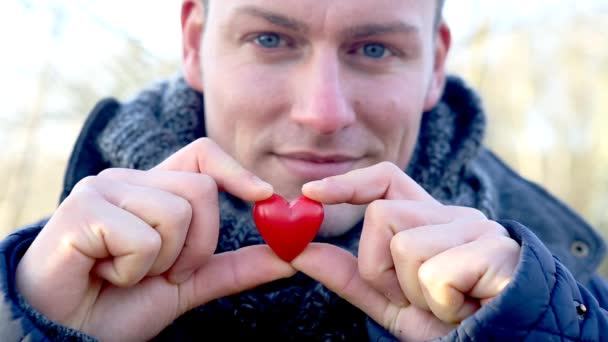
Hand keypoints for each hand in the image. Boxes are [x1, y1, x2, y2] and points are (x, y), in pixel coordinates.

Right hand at [16, 138, 295, 340]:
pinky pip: (144, 237)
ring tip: (128, 273)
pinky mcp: (82, 208)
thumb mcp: (190, 285)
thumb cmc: (122, 304)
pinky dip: (134, 270)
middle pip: (201, 190)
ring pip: (176, 213)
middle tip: (163, 271)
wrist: (68, 333)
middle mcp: (129, 180)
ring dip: (163, 262)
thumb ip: (236, 267)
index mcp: (154, 190)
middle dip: (197, 246)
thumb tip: (290, 256)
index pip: (202, 155)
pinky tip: (106, 273)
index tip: (264, 196)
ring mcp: (103, 189)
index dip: (237, 171)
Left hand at [294, 162, 519, 340]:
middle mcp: (452, 214)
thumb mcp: (390, 300)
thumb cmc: (450, 322)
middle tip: (415, 296)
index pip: (385, 179)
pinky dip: (442, 306)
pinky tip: (467, 307)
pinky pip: (436, 275)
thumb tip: (298, 250)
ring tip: (447, 304)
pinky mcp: (496, 250)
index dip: (347, 183)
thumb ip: (347, 274)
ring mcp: (476, 228)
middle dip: (381, 268)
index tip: (310, 193)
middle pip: (382, 214)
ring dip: (415, 293)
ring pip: (405, 247)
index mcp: (428, 220)